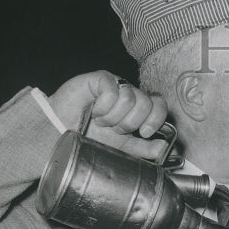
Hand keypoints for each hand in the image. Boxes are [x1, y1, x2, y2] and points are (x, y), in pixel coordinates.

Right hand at [48, 71, 168, 159]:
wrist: (63, 132)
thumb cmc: (90, 138)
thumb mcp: (122, 149)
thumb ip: (144, 149)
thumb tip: (164, 148)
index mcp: (138, 109)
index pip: (159, 105)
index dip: (156, 119)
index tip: (143, 132)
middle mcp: (129, 95)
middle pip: (147, 103)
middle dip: (130, 122)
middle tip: (114, 128)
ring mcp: (115, 85)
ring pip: (130, 98)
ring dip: (114, 116)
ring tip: (102, 121)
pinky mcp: (101, 79)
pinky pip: (113, 90)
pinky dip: (104, 107)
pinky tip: (95, 111)